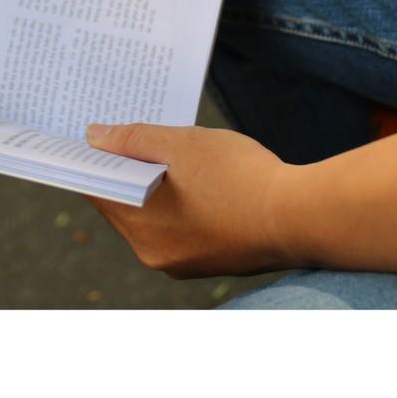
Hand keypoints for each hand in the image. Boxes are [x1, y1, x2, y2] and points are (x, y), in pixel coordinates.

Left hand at [84, 122, 294, 277]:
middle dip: (126, 170)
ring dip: (154, 187)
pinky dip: (179, 204)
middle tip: (134, 135)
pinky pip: (179, 228)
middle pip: (123, 204)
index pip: (98, 188)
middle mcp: (154, 254)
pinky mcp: (210, 261)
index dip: (94, 159)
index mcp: (140, 227)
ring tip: (170, 153)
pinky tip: (196, 180)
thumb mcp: (181, 143)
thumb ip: (132, 140)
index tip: (93, 134)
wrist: (303, 216)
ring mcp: (183, 263)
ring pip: (152, 216)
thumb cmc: (240, 176)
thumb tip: (93, 137)